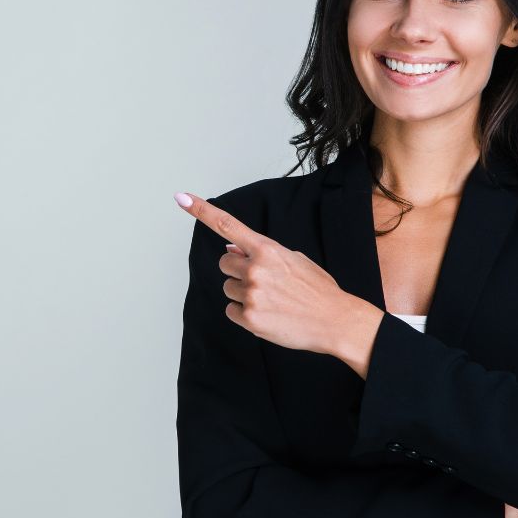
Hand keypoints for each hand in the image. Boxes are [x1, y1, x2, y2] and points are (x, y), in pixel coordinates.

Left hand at [174, 191, 369, 354]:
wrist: (335, 320)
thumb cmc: (317, 289)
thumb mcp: (293, 260)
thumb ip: (261, 254)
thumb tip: (231, 252)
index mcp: (267, 249)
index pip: (227, 225)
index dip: (201, 211)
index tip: (181, 198)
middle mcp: (255, 269)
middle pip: (224, 264)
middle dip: (238, 271)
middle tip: (263, 282)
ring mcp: (251, 293)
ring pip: (228, 289)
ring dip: (243, 293)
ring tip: (271, 300)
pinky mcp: (249, 318)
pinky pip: (231, 311)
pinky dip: (245, 314)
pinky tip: (268, 314)